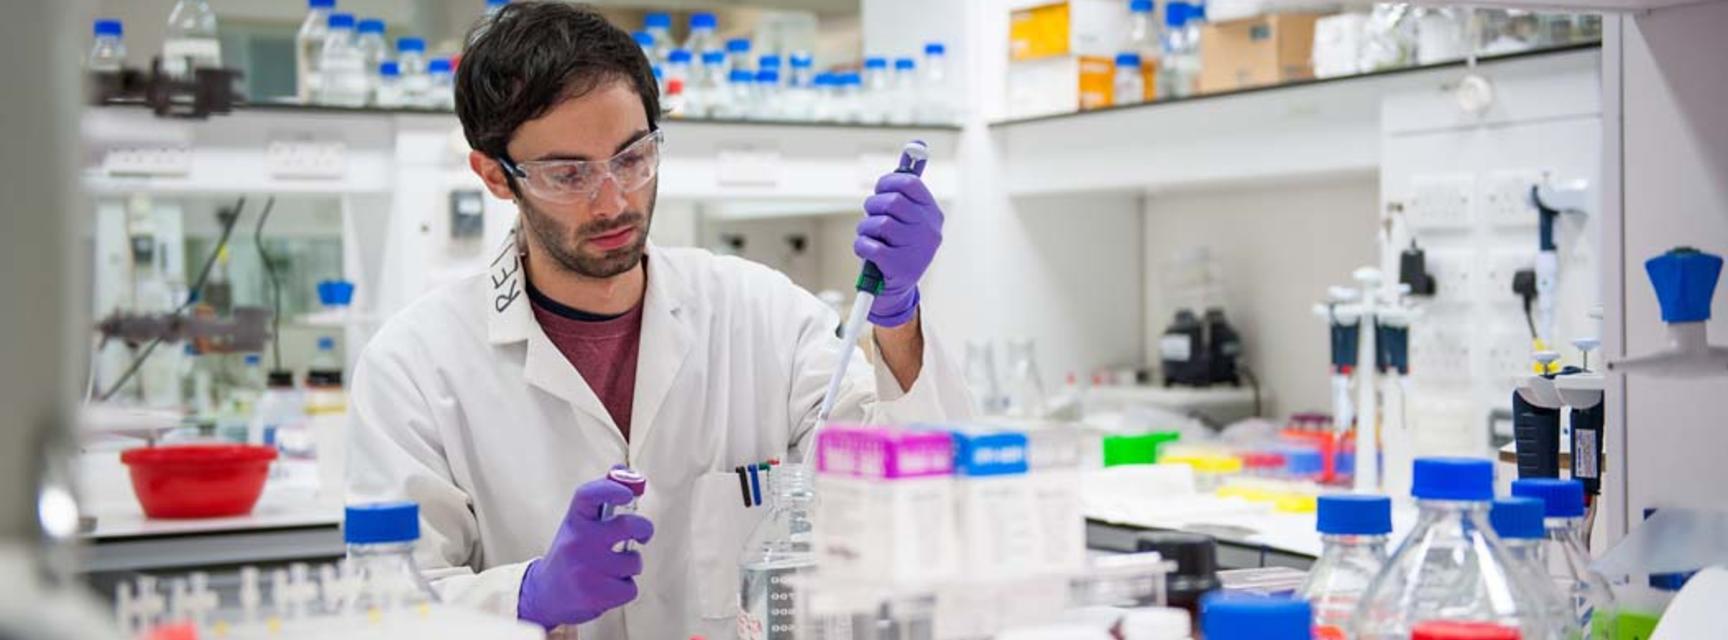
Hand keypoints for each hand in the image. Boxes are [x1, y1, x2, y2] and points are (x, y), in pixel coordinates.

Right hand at [517, 473, 654, 628]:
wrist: (543, 594)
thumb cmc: (570, 553)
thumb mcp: (578, 523)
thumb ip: (601, 498)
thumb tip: (621, 469)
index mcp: (574, 519)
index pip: (590, 495)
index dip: (612, 489)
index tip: (628, 493)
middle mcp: (577, 541)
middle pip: (628, 527)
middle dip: (644, 530)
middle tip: (642, 535)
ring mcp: (584, 569)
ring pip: (633, 561)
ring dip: (630, 566)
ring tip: (612, 568)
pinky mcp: (593, 594)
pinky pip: (630, 588)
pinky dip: (625, 589)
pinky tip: (608, 587)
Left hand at [855, 170, 942, 326]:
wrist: (895, 289)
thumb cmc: (898, 246)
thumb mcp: (908, 217)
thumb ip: (908, 186)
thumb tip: (915, 145)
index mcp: (932, 214)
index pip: (910, 184)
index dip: (889, 182)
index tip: (881, 189)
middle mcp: (928, 231)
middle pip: (892, 202)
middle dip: (873, 206)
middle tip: (871, 215)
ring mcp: (916, 250)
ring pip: (879, 223)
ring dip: (865, 228)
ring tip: (869, 236)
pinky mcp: (899, 267)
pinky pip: (870, 245)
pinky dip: (862, 246)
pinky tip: (867, 251)